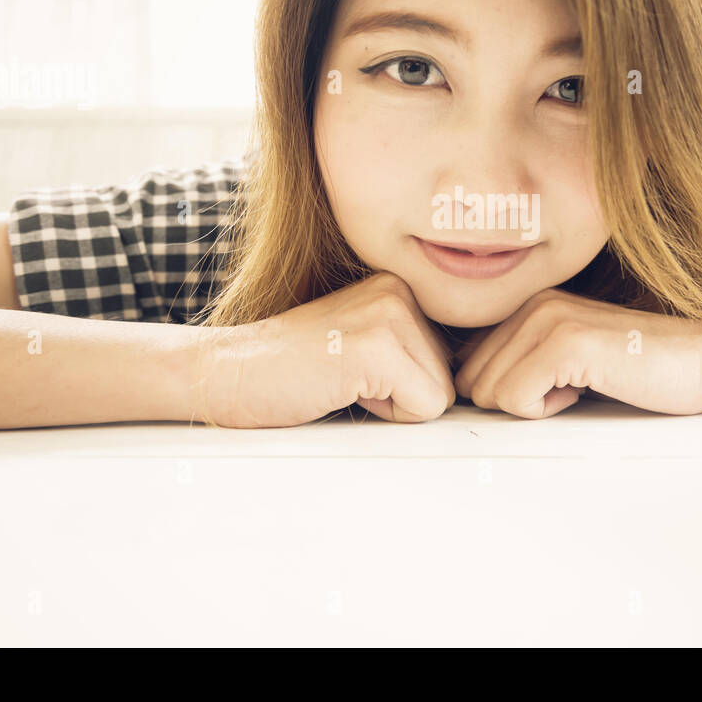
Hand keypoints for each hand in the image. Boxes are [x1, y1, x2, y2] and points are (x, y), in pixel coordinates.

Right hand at [198, 272, 455, 427]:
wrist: (225, 373)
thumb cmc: (289, 372)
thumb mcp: (364, 347)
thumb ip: (413, 352)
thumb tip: (476, 383)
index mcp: (400, 286)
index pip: (449, 361)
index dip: (405, 386)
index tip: (357, 371)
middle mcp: (400, 289)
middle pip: (449, 379)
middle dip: (401, 397)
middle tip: (343, 378)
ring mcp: (389, 314)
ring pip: (440, 395)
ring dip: (391, 406)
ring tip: (340, 381)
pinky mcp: (377, 347)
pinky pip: (424, 408)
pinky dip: (384, 416)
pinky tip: (338, 388)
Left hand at [453, 288, 701, 418]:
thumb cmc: (645, 369)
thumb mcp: (570, 363)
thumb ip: (524, 364)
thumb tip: (471, 391)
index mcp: (530, 305)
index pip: (470, 366)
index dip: (508, 394)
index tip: (556, 386)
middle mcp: (533, 304)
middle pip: (473, 382)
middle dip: (516, 402)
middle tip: (571, 388)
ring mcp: (547, 319)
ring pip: (489, 392)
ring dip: (534, 406)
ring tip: (582, 386)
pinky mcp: (565, 343)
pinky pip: (514, 399)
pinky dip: (545, 410)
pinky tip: (586, 390)